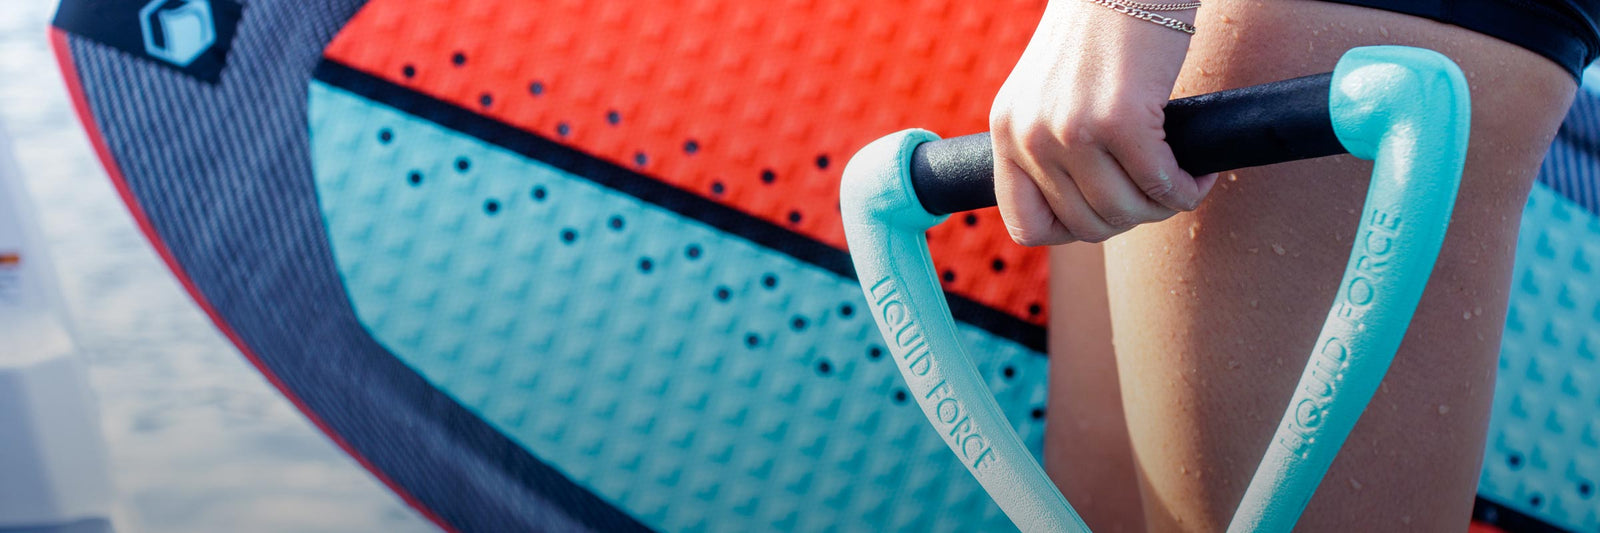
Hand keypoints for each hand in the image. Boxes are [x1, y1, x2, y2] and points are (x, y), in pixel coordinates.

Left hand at [991, 1, 1216, 245]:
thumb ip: (1048, 143)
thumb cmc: (1097, 35)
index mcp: (1005, 132)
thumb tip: (1084, 203)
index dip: (1072, 232)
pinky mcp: (1121, 120)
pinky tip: (1199, 172)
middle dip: (1131, 218)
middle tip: (1157, 193)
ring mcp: (1073, 131)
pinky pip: (1162, 185)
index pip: (1027, 225)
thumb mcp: (1046, 93)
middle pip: (1086, 225)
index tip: (1105, 212)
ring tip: (1181, 181)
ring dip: (1164, 206)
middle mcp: (1031, 136)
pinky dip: (1189, 187)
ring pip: (1126, 212)